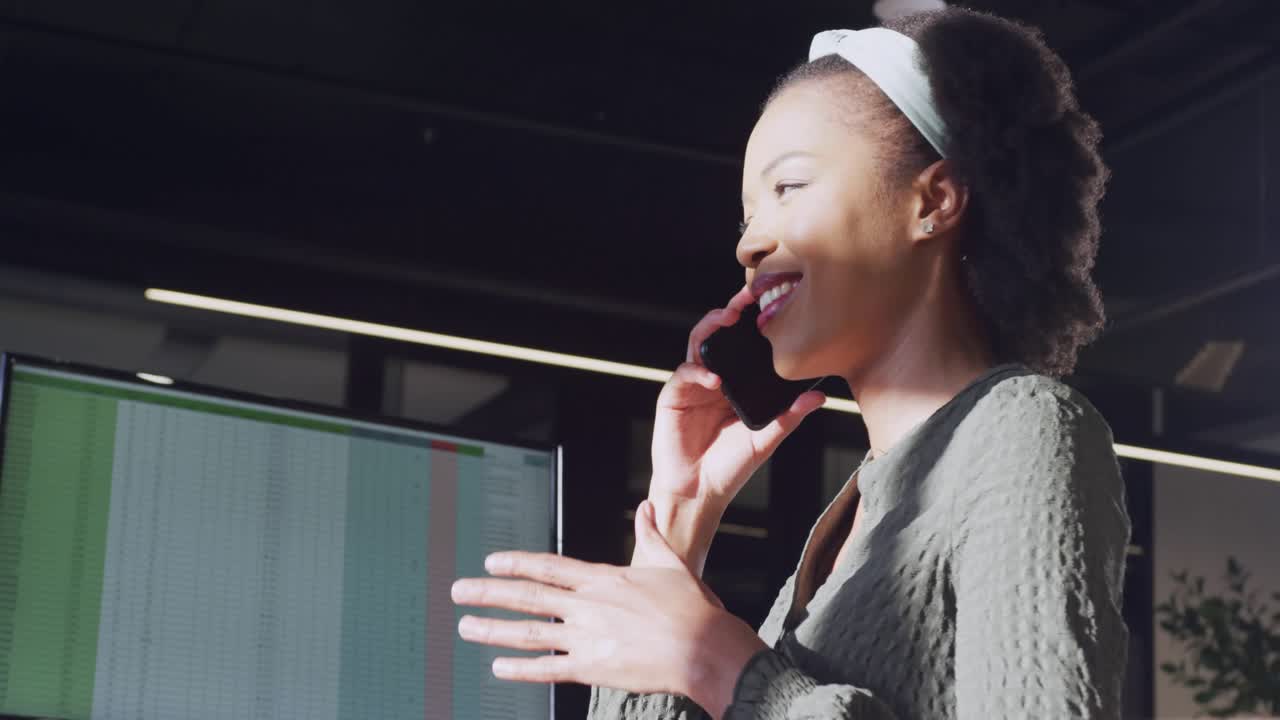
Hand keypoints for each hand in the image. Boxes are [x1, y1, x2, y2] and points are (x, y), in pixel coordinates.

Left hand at [452, 501, 766, 718]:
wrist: (705, 649)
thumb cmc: (693, 609)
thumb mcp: (670, 563)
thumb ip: (650, 536)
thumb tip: (644, 510)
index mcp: (603, 579)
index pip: (548, 567)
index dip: (516, 563)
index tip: (492, 562)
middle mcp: (587, 605)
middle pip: (527, 596)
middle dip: (488, 593)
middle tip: (460, 591)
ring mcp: (586, 637)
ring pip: (528, 632)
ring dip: (493, 629)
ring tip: (466, 626)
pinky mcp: (592, 667)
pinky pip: (547, 668)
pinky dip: (520, 668)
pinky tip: (498, 667)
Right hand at [645, 285, 825, 572]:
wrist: (700, 493)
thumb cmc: (731, 467)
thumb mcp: (766, 439)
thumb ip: (789, 416)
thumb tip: (820, 396)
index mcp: (735, 383)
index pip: (743, 343)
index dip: (752, 321)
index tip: (768, 300)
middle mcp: (713, 378)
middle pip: (718, 334)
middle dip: (729, 312)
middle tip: (745, 298)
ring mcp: (692, 385)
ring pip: (697, 344)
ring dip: (710, 328)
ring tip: (726, 320)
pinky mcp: (673, 396)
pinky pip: (684, 375)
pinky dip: (699, 372)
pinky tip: (714, 379)